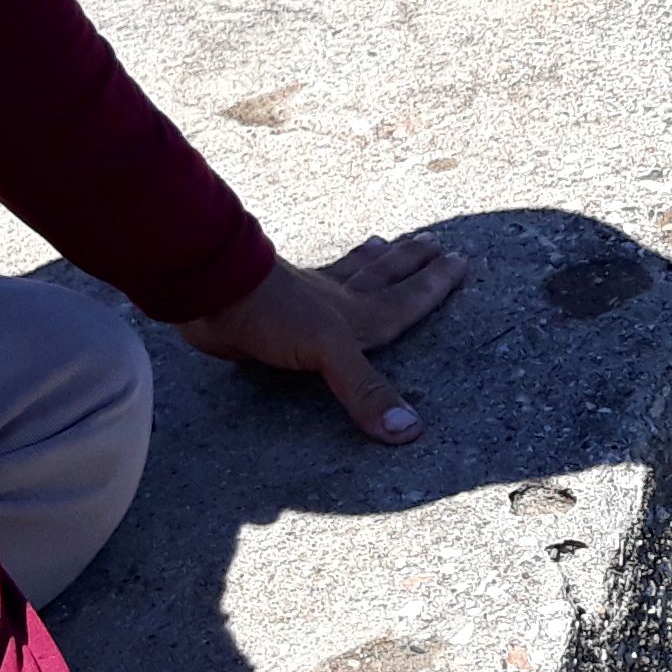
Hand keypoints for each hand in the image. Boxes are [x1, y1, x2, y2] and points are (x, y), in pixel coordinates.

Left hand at [176, 236, 469, 443]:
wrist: (211, 291)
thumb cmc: (271, 314)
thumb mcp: (328, 352)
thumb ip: (366, 389)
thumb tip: (411, 430)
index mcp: (354, 314)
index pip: (404, 301)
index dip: (432, 286)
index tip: (460, 263)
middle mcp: (335, 301)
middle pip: (382, 278)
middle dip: (411, 265)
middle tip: (435, 242)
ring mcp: (303, 302)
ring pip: (347, 274)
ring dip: (371, 260)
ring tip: (385, 242)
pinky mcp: (273, 309)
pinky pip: (310, 285)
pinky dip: (322, 276)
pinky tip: (318, 272)